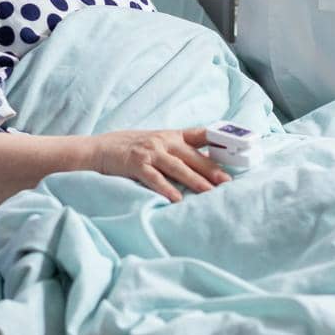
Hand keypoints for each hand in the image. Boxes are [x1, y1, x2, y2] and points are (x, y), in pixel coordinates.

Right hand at [92, 128, 229, 200]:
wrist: (97, 149)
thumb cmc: (128, 147)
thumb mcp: (154, 142)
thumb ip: (175, 149)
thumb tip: (202, 164)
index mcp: (170, 135)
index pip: (200, 135)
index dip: (218, 141)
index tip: (236, 149)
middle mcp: (162, 141)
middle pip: (193, 156)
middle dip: (212, 169)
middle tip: (228, 183)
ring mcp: (149, 152)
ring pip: (178, 168)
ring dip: (195, 181)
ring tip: (210, 193)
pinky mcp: (136, 164)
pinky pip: (155, 178)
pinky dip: (166, 189)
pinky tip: (177, 199)